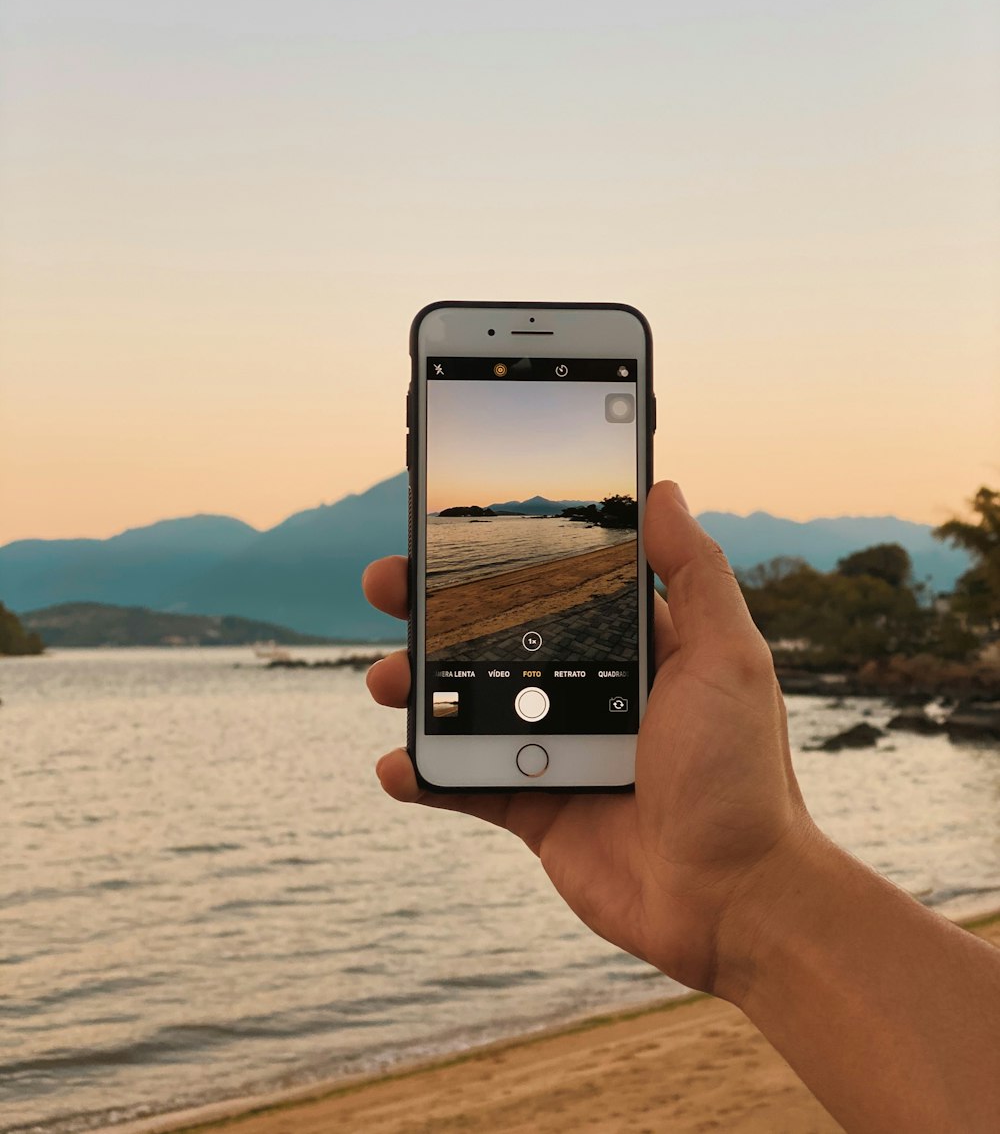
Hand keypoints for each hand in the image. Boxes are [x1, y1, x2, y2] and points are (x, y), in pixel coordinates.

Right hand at [362, 481, 816, 1000]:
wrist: (734, 900)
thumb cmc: (743, 775)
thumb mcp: (728, 659)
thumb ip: (695, 575)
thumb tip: (664, 488)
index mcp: (635, 648)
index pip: (559, 582)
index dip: (507, 554)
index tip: (454, 524)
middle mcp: (589, 690)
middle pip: (496, 635)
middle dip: (436, 608)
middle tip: (388, 583)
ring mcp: (556, 748)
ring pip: (467, 702)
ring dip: (416, 685)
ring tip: (387, 679)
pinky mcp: (532, 808)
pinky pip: (462, 782)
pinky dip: (423, 773)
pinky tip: (396, 763)